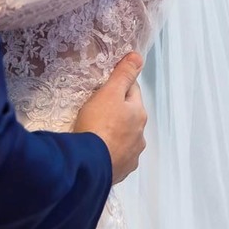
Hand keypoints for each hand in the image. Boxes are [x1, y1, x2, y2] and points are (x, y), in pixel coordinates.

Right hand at [72, 53, 146, 183]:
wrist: (88, 164)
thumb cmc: (98, 124)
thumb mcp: (109, 93)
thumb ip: (123, 74)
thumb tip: (138, 57)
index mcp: (139, 114)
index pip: (132, 91)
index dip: (118, 86)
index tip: (102, 88)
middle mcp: (140, 135)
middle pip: (129, 115)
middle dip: (117, 111)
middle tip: (95, 110)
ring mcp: (132, 155)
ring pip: (124, 137)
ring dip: (114, 133)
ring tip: (95, 132)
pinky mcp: (121, 170)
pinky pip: (117, 156)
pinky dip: (110, 152)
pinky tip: (97, 150)